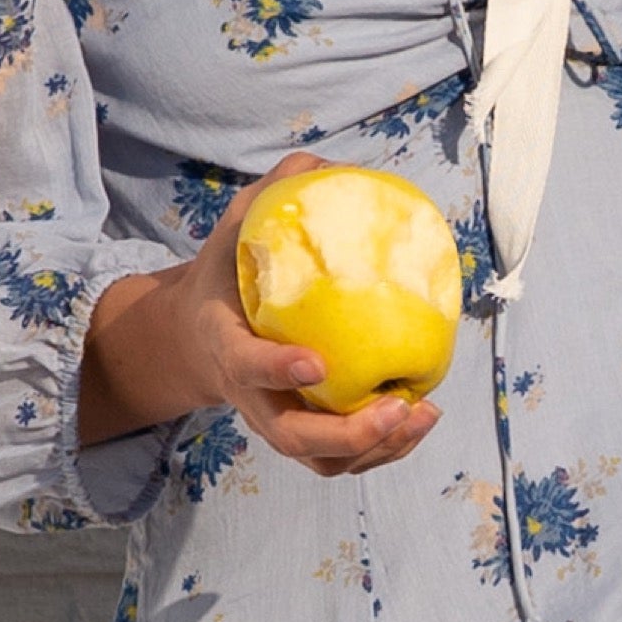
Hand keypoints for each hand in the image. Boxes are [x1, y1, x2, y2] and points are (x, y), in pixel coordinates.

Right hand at [80, 154, 440, 477]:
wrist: (199, 338)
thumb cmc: (228, 277)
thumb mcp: (236, 229)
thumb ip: (275, 196)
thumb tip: (327, 163)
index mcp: (225, 346)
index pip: (245, 364)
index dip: (278, 370)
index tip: (317, 362)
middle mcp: (250, 396)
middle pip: (292, 437)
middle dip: (347, 433)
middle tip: (396, 406)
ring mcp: (277, 421)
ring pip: (322, 459)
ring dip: (376, 448)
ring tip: (423, 413)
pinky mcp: (303, 434)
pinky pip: (342, 458)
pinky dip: (384, 448)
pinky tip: (422, 414)